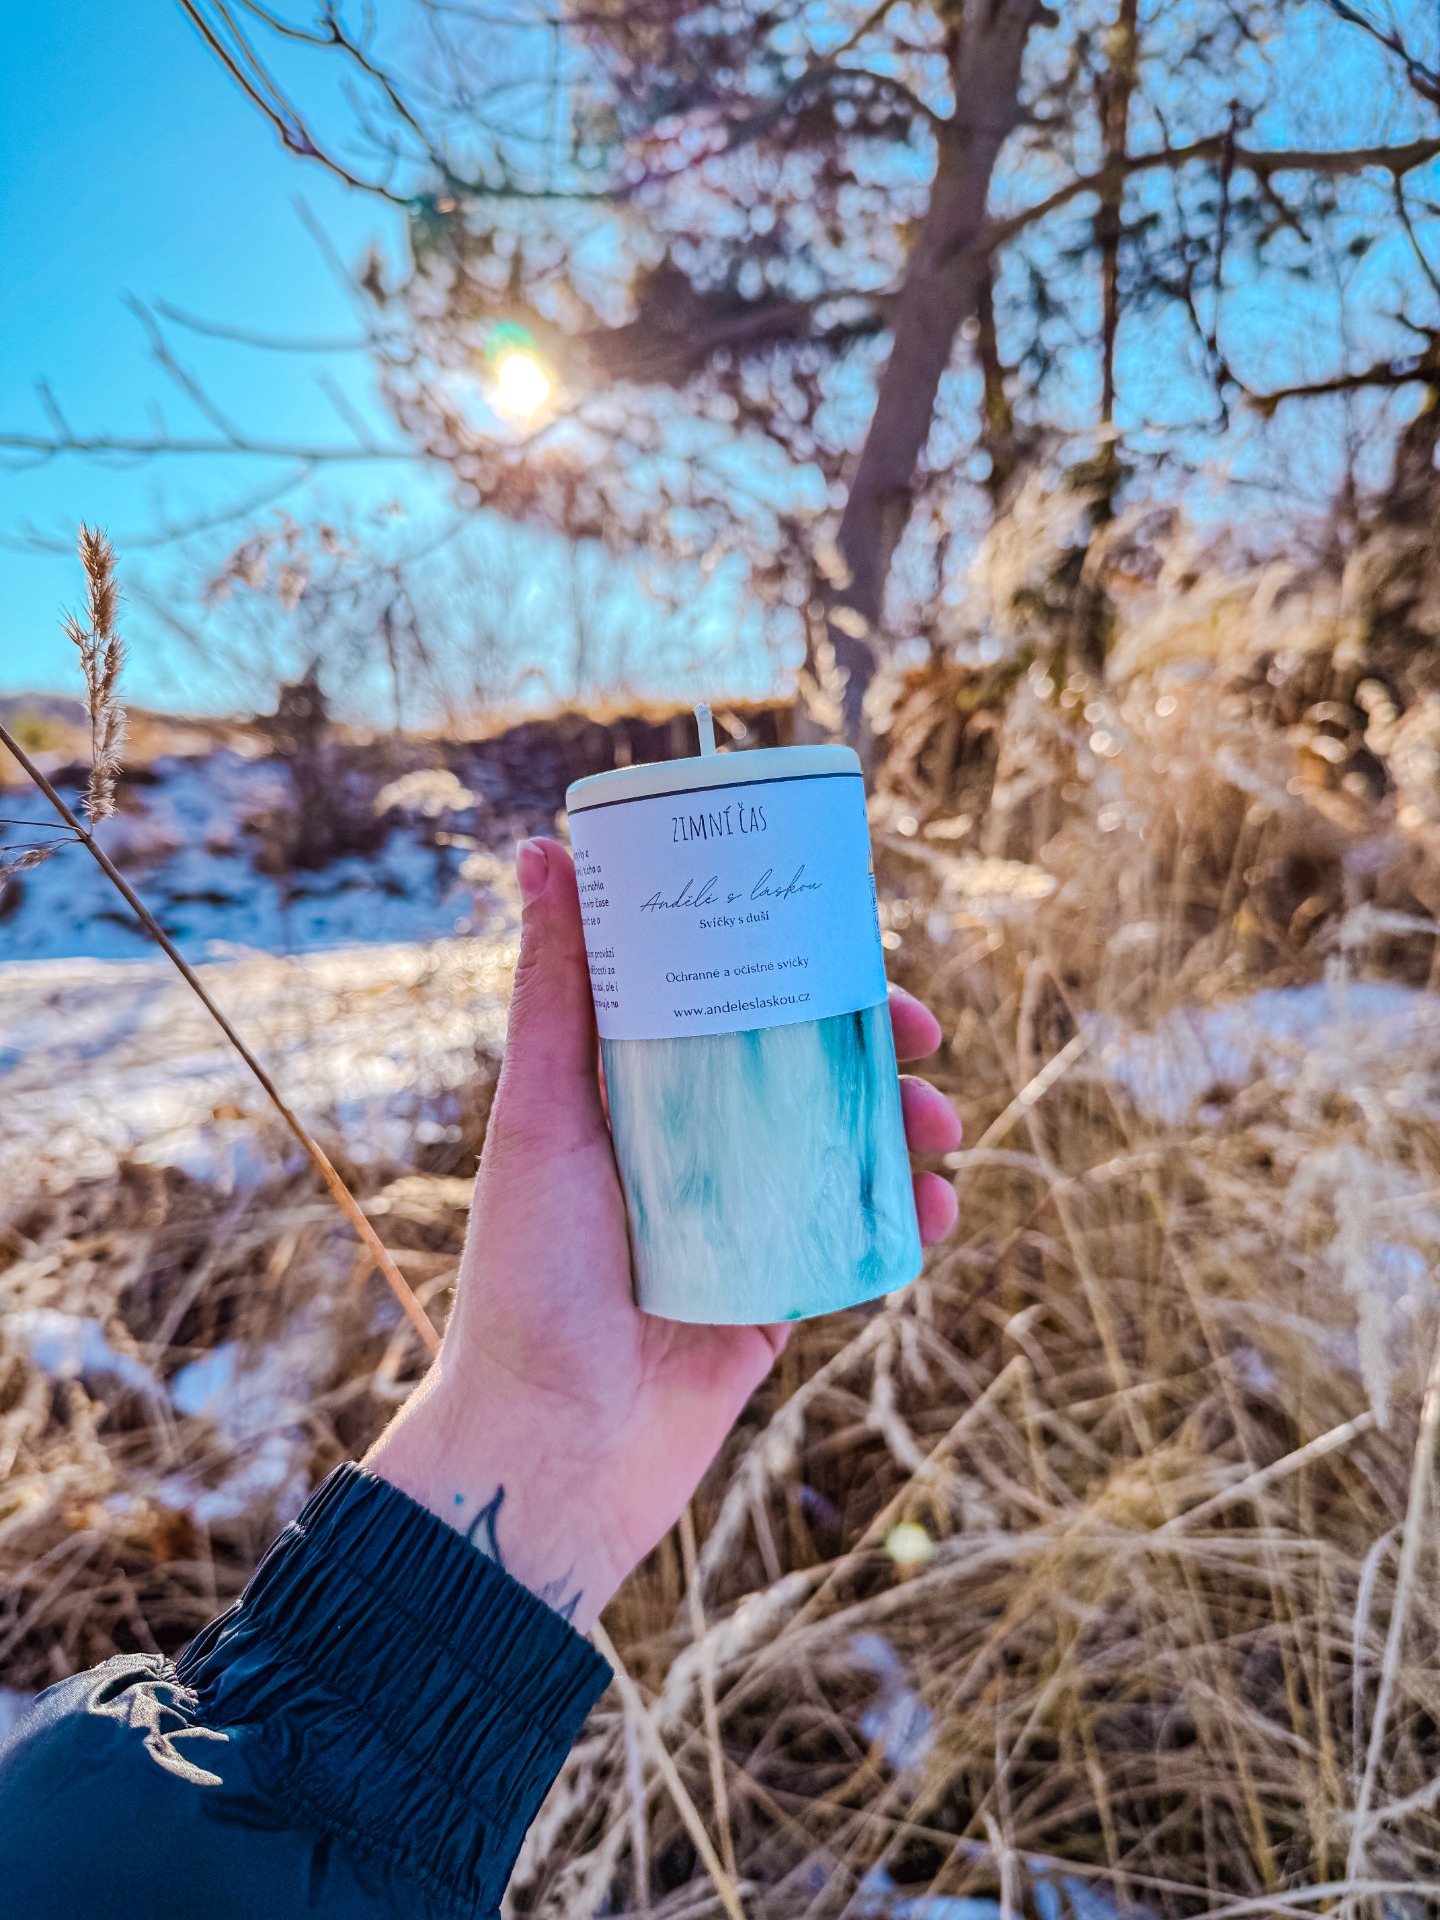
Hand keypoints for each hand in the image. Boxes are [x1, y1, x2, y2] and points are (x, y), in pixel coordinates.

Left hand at [367, 837, 960, 1627]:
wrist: (552, 1451)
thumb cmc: (526, 1278)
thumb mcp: (538, 1117)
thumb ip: (553, 992)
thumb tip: (542, 850)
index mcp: (642, 1095)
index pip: (738, 1005)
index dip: (808, 973)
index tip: (862, 953)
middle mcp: (696, 1147)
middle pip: (812, 1071)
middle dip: (882, 1049)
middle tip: (926, 1039)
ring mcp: (744, 1221)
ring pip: (849, 1149)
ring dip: (911, 1127)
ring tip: (941, 1131)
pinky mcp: (780, 1294)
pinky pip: (858, 1239)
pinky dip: (907, 1217)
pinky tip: (934, 1207)